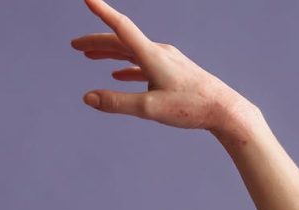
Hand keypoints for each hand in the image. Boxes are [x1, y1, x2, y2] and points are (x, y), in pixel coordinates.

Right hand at [71, 0, 256, 130]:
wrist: (224, 110)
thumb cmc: (190, 108)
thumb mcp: (149, 109)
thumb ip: (117, 103)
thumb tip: (87, 97)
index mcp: (151, 55)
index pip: (121, 26)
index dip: (102, 11)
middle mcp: (159, 52)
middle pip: (121, 40)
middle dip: (96, 42)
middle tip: (74, 45)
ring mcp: (167, 61)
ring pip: (132, 52)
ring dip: (110, 53)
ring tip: (90, 56)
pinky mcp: (174, 72)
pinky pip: (144, 65)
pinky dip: (127, 67)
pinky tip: (119, 75)